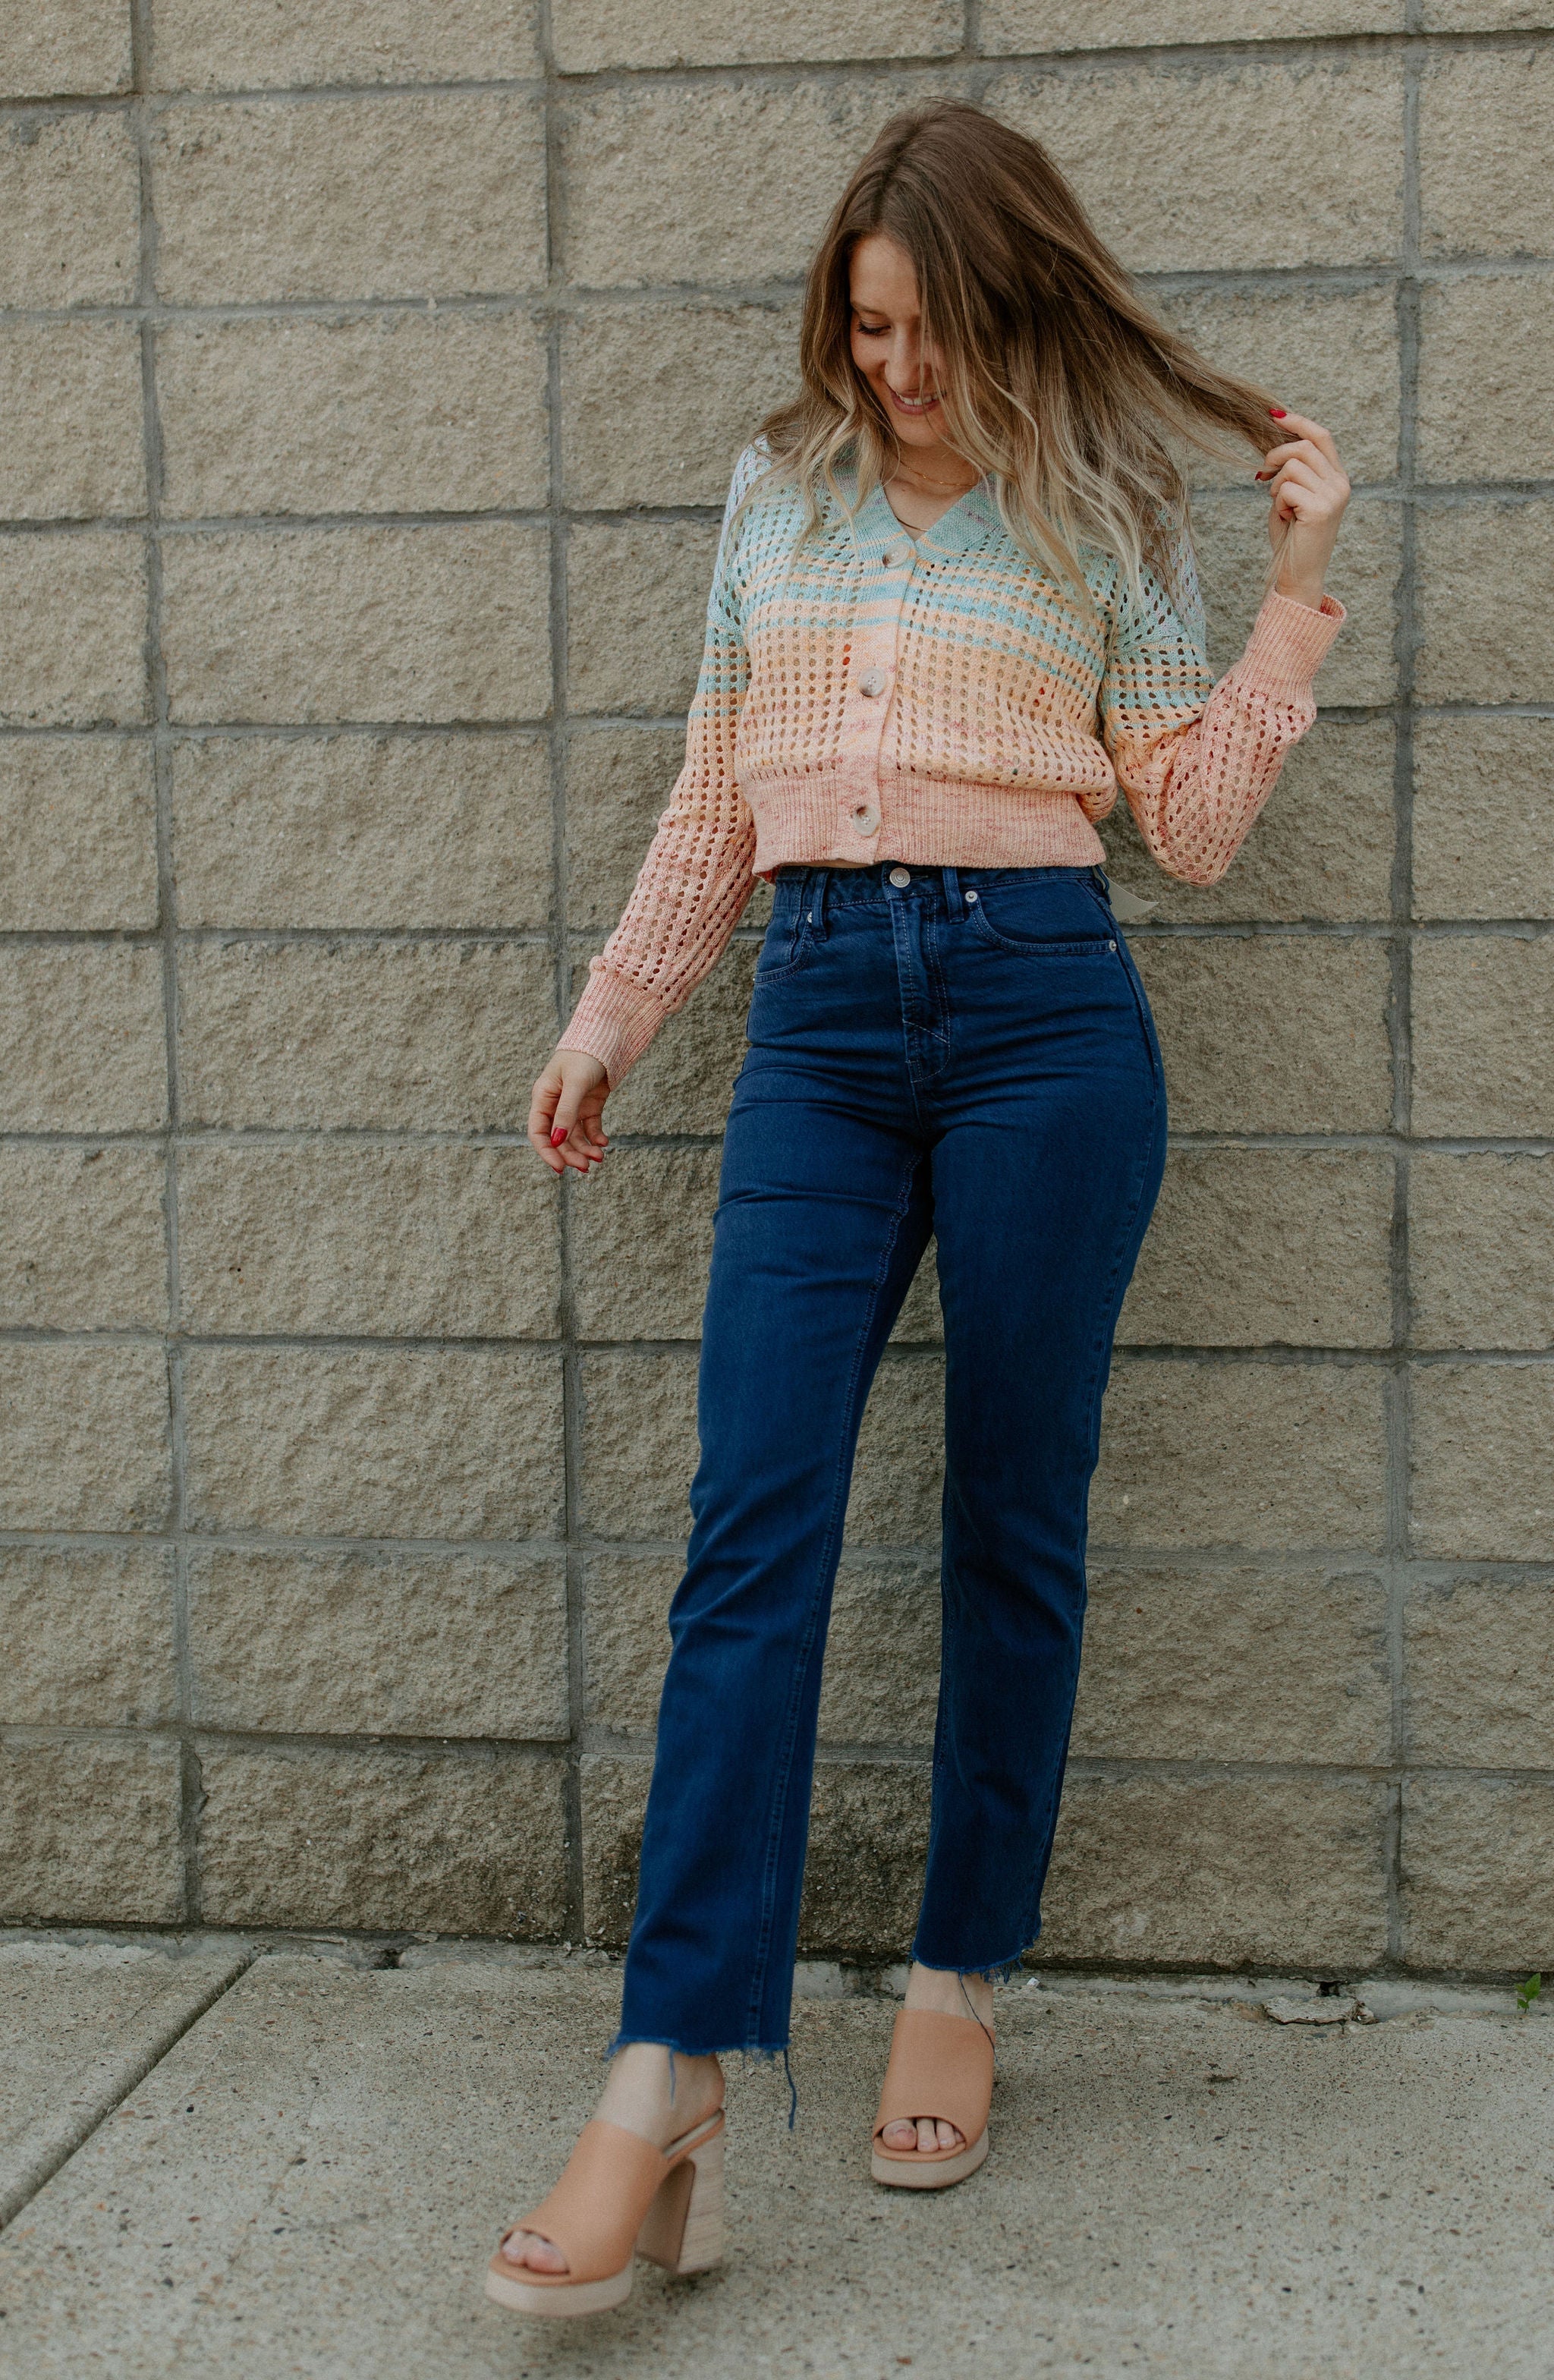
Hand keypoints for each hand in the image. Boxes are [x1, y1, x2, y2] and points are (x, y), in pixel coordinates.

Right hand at [528, 1048, 609, 1175]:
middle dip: (571, 1154)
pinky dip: (596, 1137)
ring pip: (575, 1136)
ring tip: (600, 1157)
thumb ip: (566, 1112)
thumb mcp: (574, 1083)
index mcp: (543, 1097)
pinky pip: (590, 1128)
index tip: (560, 1168)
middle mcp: (555, 1104)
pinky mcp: (589, 1105)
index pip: (538, 1132)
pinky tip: (603, 1143)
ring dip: (585, 1149)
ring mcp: (573, 1106)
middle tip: (586, 1166)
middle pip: (558, 1138)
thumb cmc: (584, 1055)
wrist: (606, 1038)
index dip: (547, 1152)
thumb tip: (557, 1140)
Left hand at [1258, 409, 1349, 611]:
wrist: (1300, 575)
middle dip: (1276, 454)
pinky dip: (1277, 502)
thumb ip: (1292, 472)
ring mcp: (1334, 495)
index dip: (1297, 422)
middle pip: (1304, 445)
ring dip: (1277, 484)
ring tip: (1279, 505)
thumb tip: (1276, 443)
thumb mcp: (1292, 498)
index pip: (1321, 436)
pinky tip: (1284, 518)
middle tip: (1263, 475)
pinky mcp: (1321, 508)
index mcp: (1337, 478)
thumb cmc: (1292, 539)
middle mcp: (1340, 483)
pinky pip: (1287, 488)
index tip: (1273, 415)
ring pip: (1294, 465)